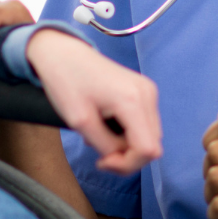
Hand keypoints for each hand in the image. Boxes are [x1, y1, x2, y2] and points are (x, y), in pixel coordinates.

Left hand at [26, 30, 161, 173]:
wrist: (63, 54)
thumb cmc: (67, 82)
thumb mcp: (80, 122)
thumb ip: (106, 146)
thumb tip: (121, 159)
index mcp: (133, 100)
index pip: (148, 150)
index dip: (127, 164)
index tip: (102, 161)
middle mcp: (147, 94)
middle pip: (153, 146)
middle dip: (127, 157)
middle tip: (100, 153)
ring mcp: (148, 91)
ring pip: (150, 137)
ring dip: (127, 146)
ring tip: (101, 136)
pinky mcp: (144, 91)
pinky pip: (145, 125)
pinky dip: (129, 134)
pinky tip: (108, 126)